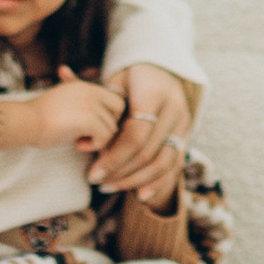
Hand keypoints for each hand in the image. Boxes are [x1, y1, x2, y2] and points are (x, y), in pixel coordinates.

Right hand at [33, 76, 126, 153]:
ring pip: (111, 127)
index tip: (91, 126)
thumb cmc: (37, 117)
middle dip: (107, 126)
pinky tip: (78, 144)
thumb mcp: (61, 102)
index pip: (112, 98)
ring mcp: (90, 104)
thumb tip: (91, 120)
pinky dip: (94, 145)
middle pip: (117, 110)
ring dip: (98, 138)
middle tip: (89, 134)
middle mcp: (90, 91)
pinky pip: (104, 137)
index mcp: (83, 86)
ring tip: (78, 141)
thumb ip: (78, 103)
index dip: (107, 114)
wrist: (24, 122)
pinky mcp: (88, 120)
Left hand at [90, 62, 189, 204]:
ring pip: (163, 162)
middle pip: (148, 151)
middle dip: (121, 171)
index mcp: (155, 92)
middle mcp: (174, 109)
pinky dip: (158, 183)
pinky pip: (174, 165)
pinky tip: (140, 195)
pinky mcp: (185, 136)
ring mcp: (183, 124)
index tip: (92, 172)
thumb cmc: (131, 78)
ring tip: (111, 186)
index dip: (114, 157)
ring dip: (135, 180)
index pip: (136, 134)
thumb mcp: (115, 82)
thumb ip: (98, 105)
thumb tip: (77, 131)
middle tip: (97, 181)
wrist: (162, 68)